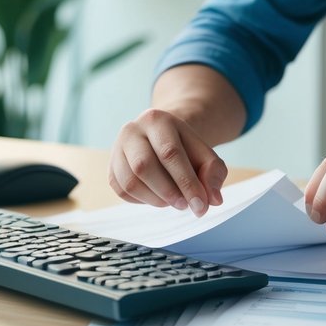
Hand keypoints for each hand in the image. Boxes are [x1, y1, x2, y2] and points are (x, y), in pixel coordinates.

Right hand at [109, 108, 226, 215]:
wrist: (163, 140)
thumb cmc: (187, 149)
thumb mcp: (206, 155)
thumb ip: (214, 173)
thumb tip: (214, 199)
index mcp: (157, 119)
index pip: (170, 153)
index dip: (186, 182)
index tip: (201, 205)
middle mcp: (132, 130)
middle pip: (144, 166)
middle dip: (168, 192)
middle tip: (185, 205)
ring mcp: (117, 149)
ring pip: (130, 181)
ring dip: (156, 199)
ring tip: (174, 202)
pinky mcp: (111, 168)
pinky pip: (122, 191)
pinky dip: (143, 201)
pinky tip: (159, 198)